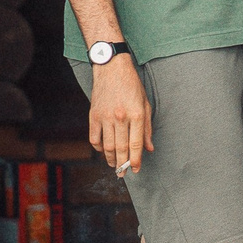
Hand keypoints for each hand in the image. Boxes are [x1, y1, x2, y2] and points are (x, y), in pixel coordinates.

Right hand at [87, 57, 151, 175]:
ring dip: (110, 159)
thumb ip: (147, 128)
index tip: (135, 170)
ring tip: (114, 165)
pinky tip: (102, 151)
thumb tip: (149, 148)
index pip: (136, 144)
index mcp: (136, 115)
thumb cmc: (132, 86)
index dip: (136, 160)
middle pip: (120, 148)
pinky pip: (94, 137)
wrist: (112, 69)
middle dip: (122, 164)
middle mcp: (121, 117)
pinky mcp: (93, 115)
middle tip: (123, 173)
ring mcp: (105, 117)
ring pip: (106, 146)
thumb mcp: (146, 104)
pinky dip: (97, 147)